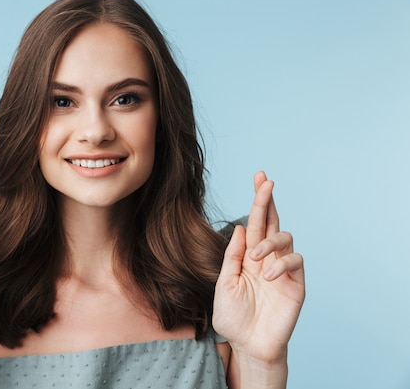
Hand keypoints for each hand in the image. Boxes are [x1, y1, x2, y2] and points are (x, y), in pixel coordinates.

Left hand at [213, 172, 304, 364]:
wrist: (247, 345)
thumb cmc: (233, 317)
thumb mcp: (225, 283)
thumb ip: (233, 255)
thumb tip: (240, 227)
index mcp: (248, 256)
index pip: (254, 223)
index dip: (258, 200)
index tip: (260, 177)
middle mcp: (267, 258)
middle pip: (271, 222)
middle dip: (268, 201)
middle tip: (266, 183)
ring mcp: (283, 269)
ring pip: (285, 237)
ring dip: (270, 242)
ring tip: (256, 259)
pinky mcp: (296, 284)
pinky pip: (295, 260)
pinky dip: (281, 263)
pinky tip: (268, 276)